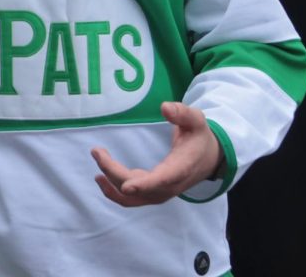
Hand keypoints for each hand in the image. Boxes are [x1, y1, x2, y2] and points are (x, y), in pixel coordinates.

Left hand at [91, 101, 223, 206]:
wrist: (208, 159)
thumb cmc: (199, 137)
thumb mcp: (196, 121)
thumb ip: (182, 113)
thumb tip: (165, 107)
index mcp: (181, 167)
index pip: (163, 179)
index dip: (145, 184)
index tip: (127, 186)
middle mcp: (170, 185)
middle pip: (140, 188)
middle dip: (115, 172)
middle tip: (97, 151)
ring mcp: (161, 192)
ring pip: (133, 197)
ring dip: (112, 184)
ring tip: (97, 163)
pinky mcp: (154, 192)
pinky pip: (132, 199)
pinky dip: (115, 191)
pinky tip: (101, 178)